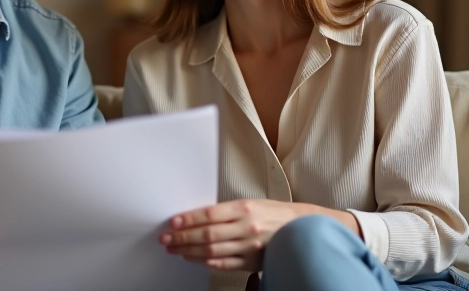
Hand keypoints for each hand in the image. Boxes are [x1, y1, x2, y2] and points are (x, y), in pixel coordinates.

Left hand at [159, 199, 303, 271]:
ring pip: (212, 251)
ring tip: (175, 249)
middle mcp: (246, 228)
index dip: (188, 219)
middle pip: (207, 234)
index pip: (209, 214)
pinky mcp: (253, 261)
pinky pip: (226, 264)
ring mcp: (249, 247)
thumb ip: (225, 211)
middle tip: (166, 238)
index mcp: (244, 208)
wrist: (301, 228)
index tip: (173, 222)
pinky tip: (197, 260)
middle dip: (182, 237)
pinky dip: (209, 263)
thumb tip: (197, 216)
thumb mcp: (250, 203)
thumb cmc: (274, 213)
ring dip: (190, 251)